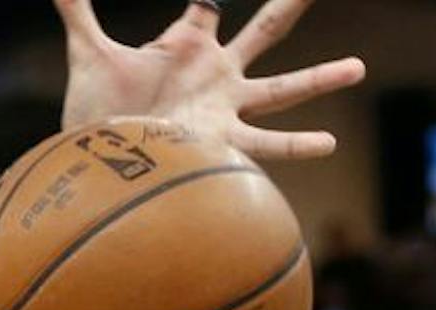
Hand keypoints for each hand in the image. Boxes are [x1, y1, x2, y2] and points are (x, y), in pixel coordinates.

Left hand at [55, 0, 364, 161]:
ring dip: (319, 78)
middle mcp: (216, 75)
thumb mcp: (88, 54)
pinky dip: (297, 145)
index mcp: (188, 47)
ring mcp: (225, 109)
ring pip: (282, 88)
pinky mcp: (222, 143)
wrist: (98, 166)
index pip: (206, 8)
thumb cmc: (97, 112)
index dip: (204, 0)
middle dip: (290, 6)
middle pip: (267, 31)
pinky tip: (328, 143)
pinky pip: (266, 144)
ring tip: (357, 67)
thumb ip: (77, 11)